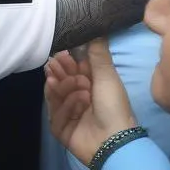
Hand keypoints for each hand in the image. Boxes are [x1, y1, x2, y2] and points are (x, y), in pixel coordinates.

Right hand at [45, 41, 135, 164]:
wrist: (113, 141)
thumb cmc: (114, 106)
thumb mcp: (107, 76)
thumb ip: (98, 53)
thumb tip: (96, 28)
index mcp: (90, 85)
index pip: (71, 68)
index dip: (66, 60)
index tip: (63, 53)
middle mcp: (77, 97)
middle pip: (60, 79)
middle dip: (60, 71)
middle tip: (59, 65)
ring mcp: (67, 113)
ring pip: (54, 93)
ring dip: (65, 86)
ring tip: (77, 85)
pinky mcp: (59, 126)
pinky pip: (54, 111)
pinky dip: (67, 105)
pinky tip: (78, 103)